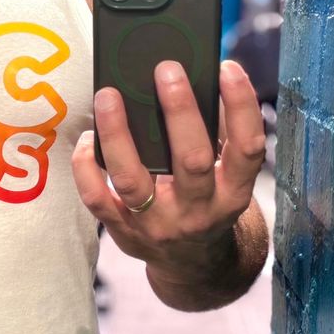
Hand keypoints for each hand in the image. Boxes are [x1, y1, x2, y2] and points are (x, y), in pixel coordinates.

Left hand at [71, 59, 266, 270]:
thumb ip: (217, 132)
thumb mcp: (227, 176)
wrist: (193, 265)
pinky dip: (86, 167)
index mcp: (234, 192)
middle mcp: (199, 212)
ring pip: (132, 180)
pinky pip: (97, 199)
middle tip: (166, 69)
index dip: (241, 106)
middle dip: (179, 112)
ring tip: (108, 95)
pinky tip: (88, 139)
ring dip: (118, 134)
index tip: (228, 68)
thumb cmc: (208, 200)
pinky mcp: (124, 233)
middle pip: (191, 161)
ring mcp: (158, 225)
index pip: (247, 149)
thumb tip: (195, 76)